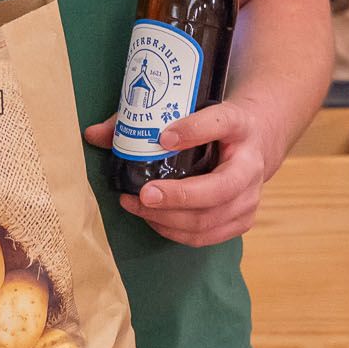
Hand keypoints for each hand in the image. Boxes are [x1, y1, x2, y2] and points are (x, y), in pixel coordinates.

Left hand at [84, 99, 283, 246]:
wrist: (254, 143)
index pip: (221, 123)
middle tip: (143, 194)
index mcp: (240, 125)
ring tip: (136, 205)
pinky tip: (153, 218)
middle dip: (178, 196)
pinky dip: (175, 231)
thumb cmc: (213, 127)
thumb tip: (94, 134)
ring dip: (168, 218)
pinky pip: (205, 236)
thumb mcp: (190, 111)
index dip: (193, 130)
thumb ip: (144, 121)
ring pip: (208, 219)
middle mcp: (252, 164)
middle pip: (218, 188)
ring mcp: (250, 197)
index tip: (163, 138)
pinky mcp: (243, 220)